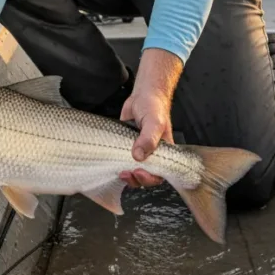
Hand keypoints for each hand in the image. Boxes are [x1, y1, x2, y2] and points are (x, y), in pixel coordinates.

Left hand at [117, 48, 181, 189]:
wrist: (143, 95)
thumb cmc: (154, 108)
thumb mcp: (154, 123)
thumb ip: (148, 139)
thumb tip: (138, 156)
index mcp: (163, 153)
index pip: (159, 174)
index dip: (149, 178)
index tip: (139, 172)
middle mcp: (151, 154)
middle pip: (144, 176)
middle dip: (135, 179)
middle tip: (126, 173)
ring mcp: (137, 151)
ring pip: (132, 170)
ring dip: (126, 174)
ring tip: (119, 171)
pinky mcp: (125, 147)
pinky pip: (121, 160)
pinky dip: (116, 164)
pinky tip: (111, 163)